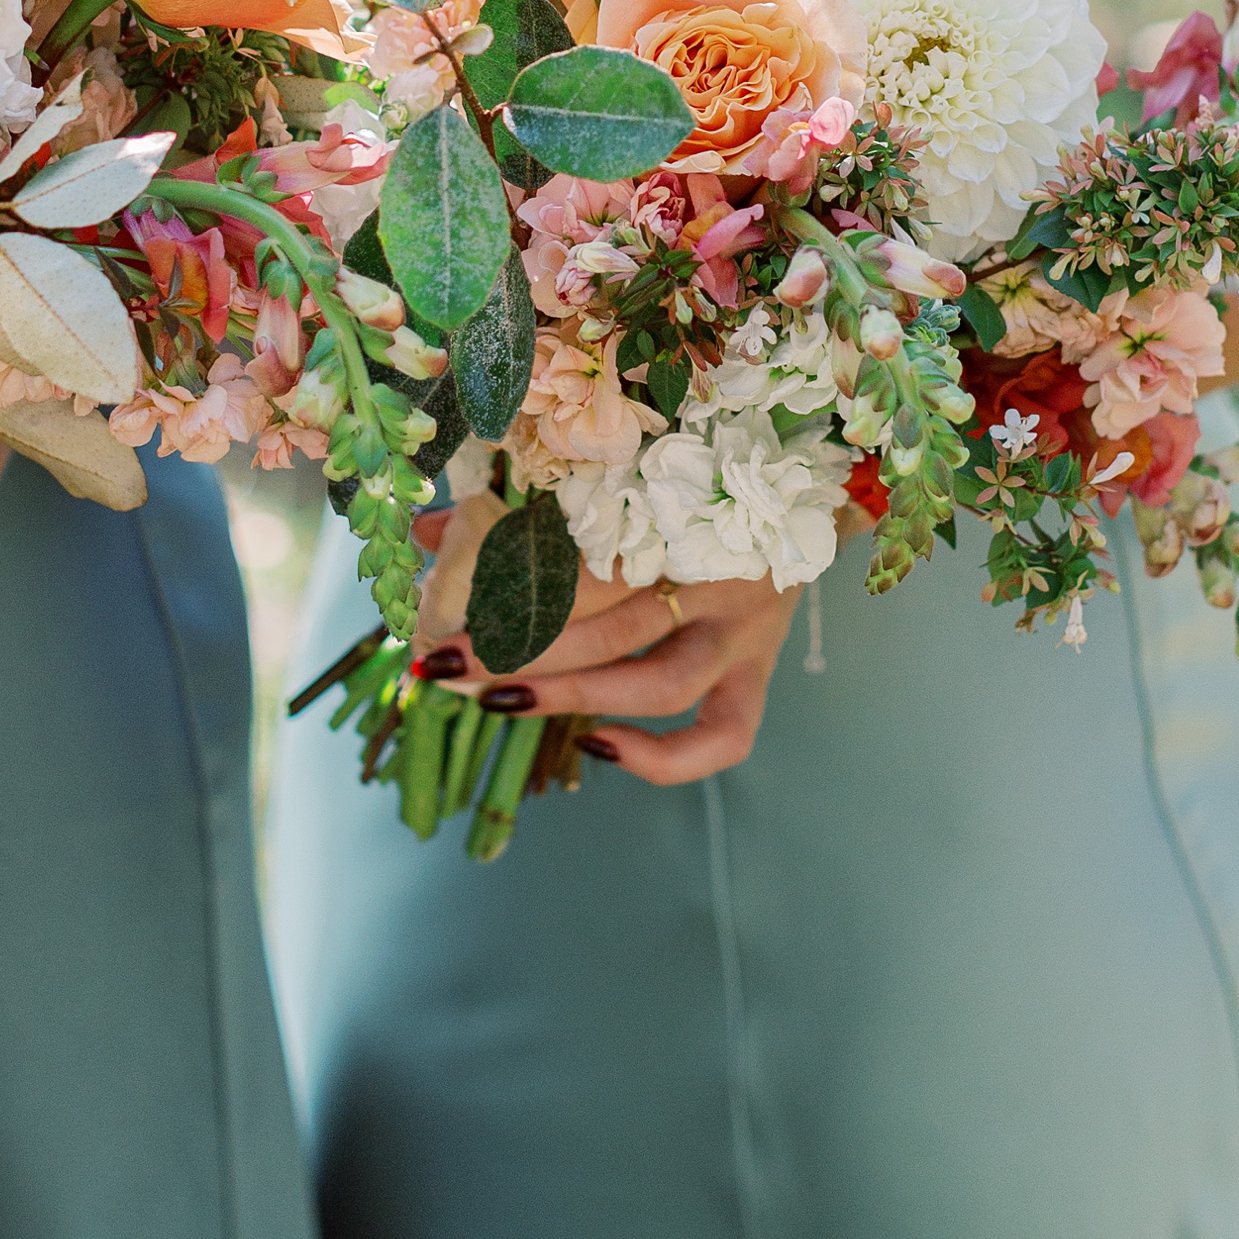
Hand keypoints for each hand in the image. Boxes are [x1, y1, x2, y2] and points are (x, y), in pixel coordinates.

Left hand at [412, 510, 799, 785]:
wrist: (808, 487)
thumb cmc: (690, 482)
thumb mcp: (615, 483)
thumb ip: (522, 513)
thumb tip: (430, 534)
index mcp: (680, 510)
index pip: (581, 564)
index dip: (503, 592)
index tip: (435, 617)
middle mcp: (716, 571)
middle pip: (608, 623)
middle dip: (517, 650)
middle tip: (446, 666)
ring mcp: (744, 629)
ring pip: (656, 681)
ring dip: (570, 696)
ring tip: (497, 700)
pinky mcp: (759, 672)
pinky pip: (723, 735)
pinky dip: (662, 756)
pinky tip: (595, 744)